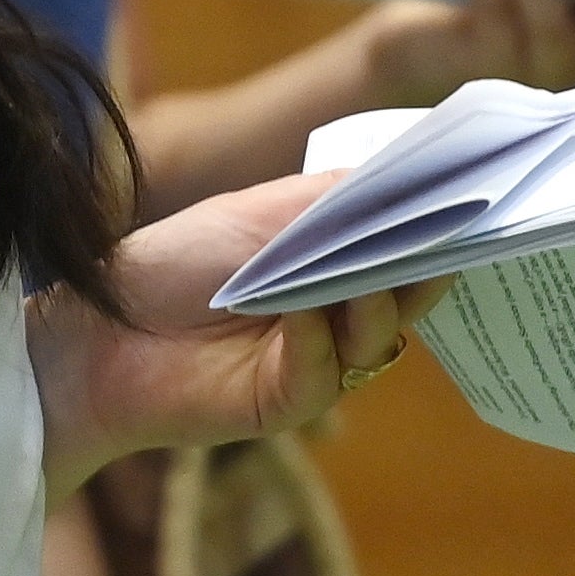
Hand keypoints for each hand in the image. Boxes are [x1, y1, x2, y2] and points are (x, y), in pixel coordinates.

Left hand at [29, 173, 451, 491]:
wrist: (101, 325)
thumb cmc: (175, 262)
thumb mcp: (257, 214)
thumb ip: (331, 199)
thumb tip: (407, 174)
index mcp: (332, 263)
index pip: (403, 246)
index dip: (436, 228)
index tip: (473, 202)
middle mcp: (336, 313)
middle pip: (404, 294)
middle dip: (423, 268)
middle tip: (444, 243)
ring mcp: (316, 360)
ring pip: (375, 339)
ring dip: (375, 307)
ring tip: (368, 283)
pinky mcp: (285, 401)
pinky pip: (322, 373)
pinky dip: (317, 340)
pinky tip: (305, 317)